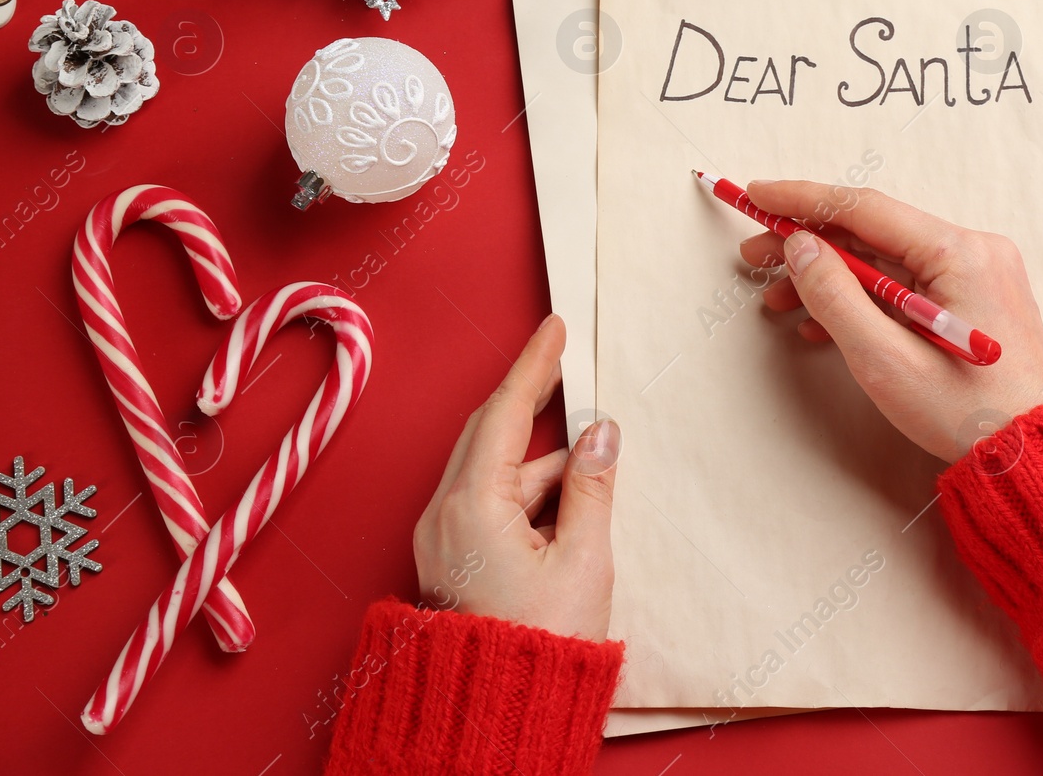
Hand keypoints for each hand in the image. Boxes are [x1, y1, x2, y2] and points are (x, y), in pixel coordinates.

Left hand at [413, 314, 620, 639]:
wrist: (497, 714)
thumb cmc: (542, 646)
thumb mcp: (582, 560)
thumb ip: (591, 487)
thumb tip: (600, 432)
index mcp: (473, 505)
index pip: (506, 412)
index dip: (534, 366)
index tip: (554, 329)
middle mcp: (445, 514)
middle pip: (490, 433)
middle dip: (529, 401)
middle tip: (564, 367)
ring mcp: (442, 538)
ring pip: (492, 472)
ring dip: (539, 464)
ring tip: (590, 476)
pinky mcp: (451, 559)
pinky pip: (486, 504)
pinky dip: (525, 495)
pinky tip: (563, 510)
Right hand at [740, 181, 1042, 463]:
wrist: (1029, 456)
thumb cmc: (966, 415)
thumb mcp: (885, 360)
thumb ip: (835, 296)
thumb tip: (799, 246)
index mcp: (960, 253)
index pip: (865, 207)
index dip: (803, 199)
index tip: (756, 194)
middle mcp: (973, 250)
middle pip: (873, 230)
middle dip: (809, 242)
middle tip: (754, 257)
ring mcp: (976, 275)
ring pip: (884, 259)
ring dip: (829, 275)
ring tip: (777, 298)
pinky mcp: (971, 301)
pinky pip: (905, 284)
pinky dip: (861, 297)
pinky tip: (820, 322)